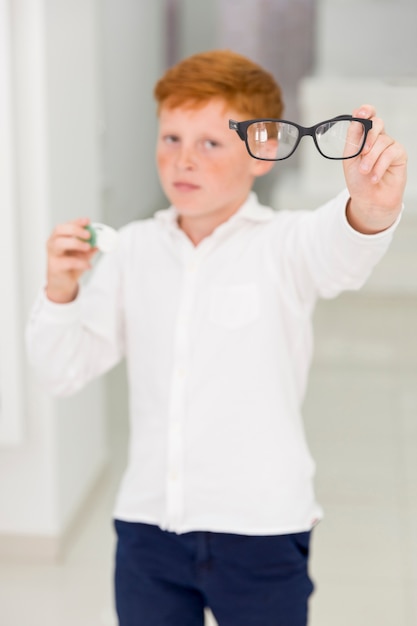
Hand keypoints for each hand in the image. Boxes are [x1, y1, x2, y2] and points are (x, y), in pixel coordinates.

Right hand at [46, 218, 97, 302]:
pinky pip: (67, 262)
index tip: (88, 221)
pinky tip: (88, 265)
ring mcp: (52, 254)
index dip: (76, 222)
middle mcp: (53, 243)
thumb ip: (91, 246)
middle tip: (88, 235)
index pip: (66, 225)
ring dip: (76, 243)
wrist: (63, 283)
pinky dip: (80, 263)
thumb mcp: (83, 254)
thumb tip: (101, 239)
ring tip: (88, 247)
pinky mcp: (54, 266)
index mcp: (59, 237)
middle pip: (59, 230)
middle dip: (75, 230)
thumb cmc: (71, 265)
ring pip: (60, 243)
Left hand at [343, 104, 407, 233]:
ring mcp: (389, 146)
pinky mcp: (399, 155)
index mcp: (364, 137)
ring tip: (365, 172)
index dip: (366, 111)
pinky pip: (391, 153)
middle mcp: (378, 139)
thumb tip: (356, 119)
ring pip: (382, 141)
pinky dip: (380, 166)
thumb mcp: (350, 159)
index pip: (367, 116)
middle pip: (377, 123)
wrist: (369, 201)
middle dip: (368, 137)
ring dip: (371, 159)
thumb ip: (353, 139)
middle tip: (361, 154)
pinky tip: (374, 177)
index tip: (361, 113)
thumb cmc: (358, 181)